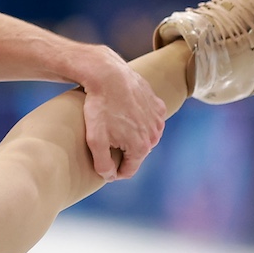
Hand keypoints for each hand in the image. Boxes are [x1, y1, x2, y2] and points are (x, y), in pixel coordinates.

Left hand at [73, 44, 167, 179]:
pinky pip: (149, 121)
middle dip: (122, 152)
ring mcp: (158, 120)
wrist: (109, 75)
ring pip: (144, 137)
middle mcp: (154, 136)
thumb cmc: (100, 108)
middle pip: (136, 154)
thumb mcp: (95, 140)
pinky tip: (125, 114)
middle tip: (105, 140)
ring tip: (114, 126)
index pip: (128, 171)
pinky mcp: (158, 106)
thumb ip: (103, 164)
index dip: (113, 171)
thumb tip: (110, 176)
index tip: (101, 164)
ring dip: (131, 136)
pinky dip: (139, 121)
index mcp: (141, 148)